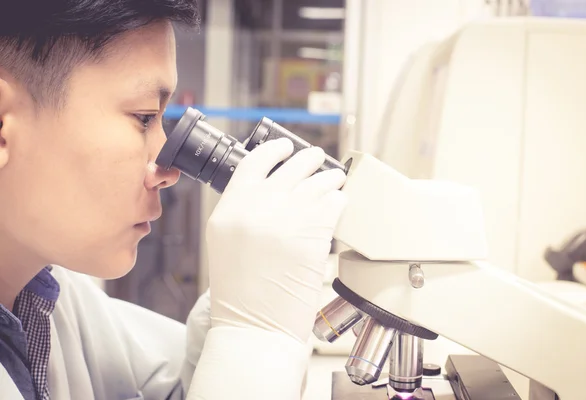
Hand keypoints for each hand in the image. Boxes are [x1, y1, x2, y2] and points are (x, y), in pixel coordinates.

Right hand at [206, 138, 347, 343]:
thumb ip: (244, 209)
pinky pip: (335, 202)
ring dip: (330, 178)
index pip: (255, 161)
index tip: (285, 146)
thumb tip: (272, 187)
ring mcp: (288, 217)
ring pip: (320, 180)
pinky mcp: (315, 232)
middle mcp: (258, 205)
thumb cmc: (239, 292)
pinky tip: (338, 203)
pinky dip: (339, 200)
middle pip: (293, 164)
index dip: (275, 149)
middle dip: (310, 159)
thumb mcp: (225, 241)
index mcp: (231, 207)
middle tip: (317, 160)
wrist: (254, 325)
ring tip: (334, 180)